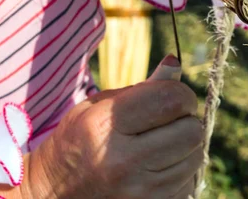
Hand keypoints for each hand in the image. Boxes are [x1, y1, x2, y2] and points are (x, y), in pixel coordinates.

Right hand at [0, 56, 202, 198]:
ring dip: (186, 147)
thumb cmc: (78, 142)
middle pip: (191, 131)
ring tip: (161, 144)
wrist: (52, 196)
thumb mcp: (97, 106)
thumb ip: (141, 88)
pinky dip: (180, 172)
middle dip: (187, 120)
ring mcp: (138, 192)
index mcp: (104, 127)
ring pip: (195, 158)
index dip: (181, 93)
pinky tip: (158, 168)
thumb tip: (174, 63)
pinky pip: (188, 182)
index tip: (174, 96)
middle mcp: (122, 162)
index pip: (171, 100)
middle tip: (170, 120)